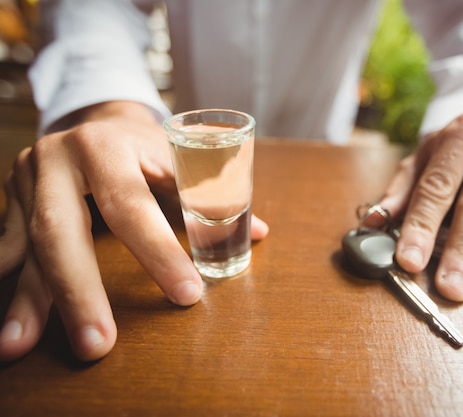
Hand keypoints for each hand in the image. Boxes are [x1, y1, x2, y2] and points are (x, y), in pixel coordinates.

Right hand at [0, 101, 268, 361]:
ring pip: (25, 244)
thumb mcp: (176, 158)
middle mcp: (59, 159)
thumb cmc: (145, 147)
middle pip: (60, 229)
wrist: (95, 122)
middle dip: (78, 291)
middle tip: (98, 345)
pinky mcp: (10, 198)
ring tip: (17, 346)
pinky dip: (11, 285)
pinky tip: (9, 322)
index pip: (132, 205)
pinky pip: (6, 246)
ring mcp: (27, 178)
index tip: (186, 296)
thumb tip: (258, 233)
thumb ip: (209, 194)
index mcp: (108, 146)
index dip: (158, 252)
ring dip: (27, 301)